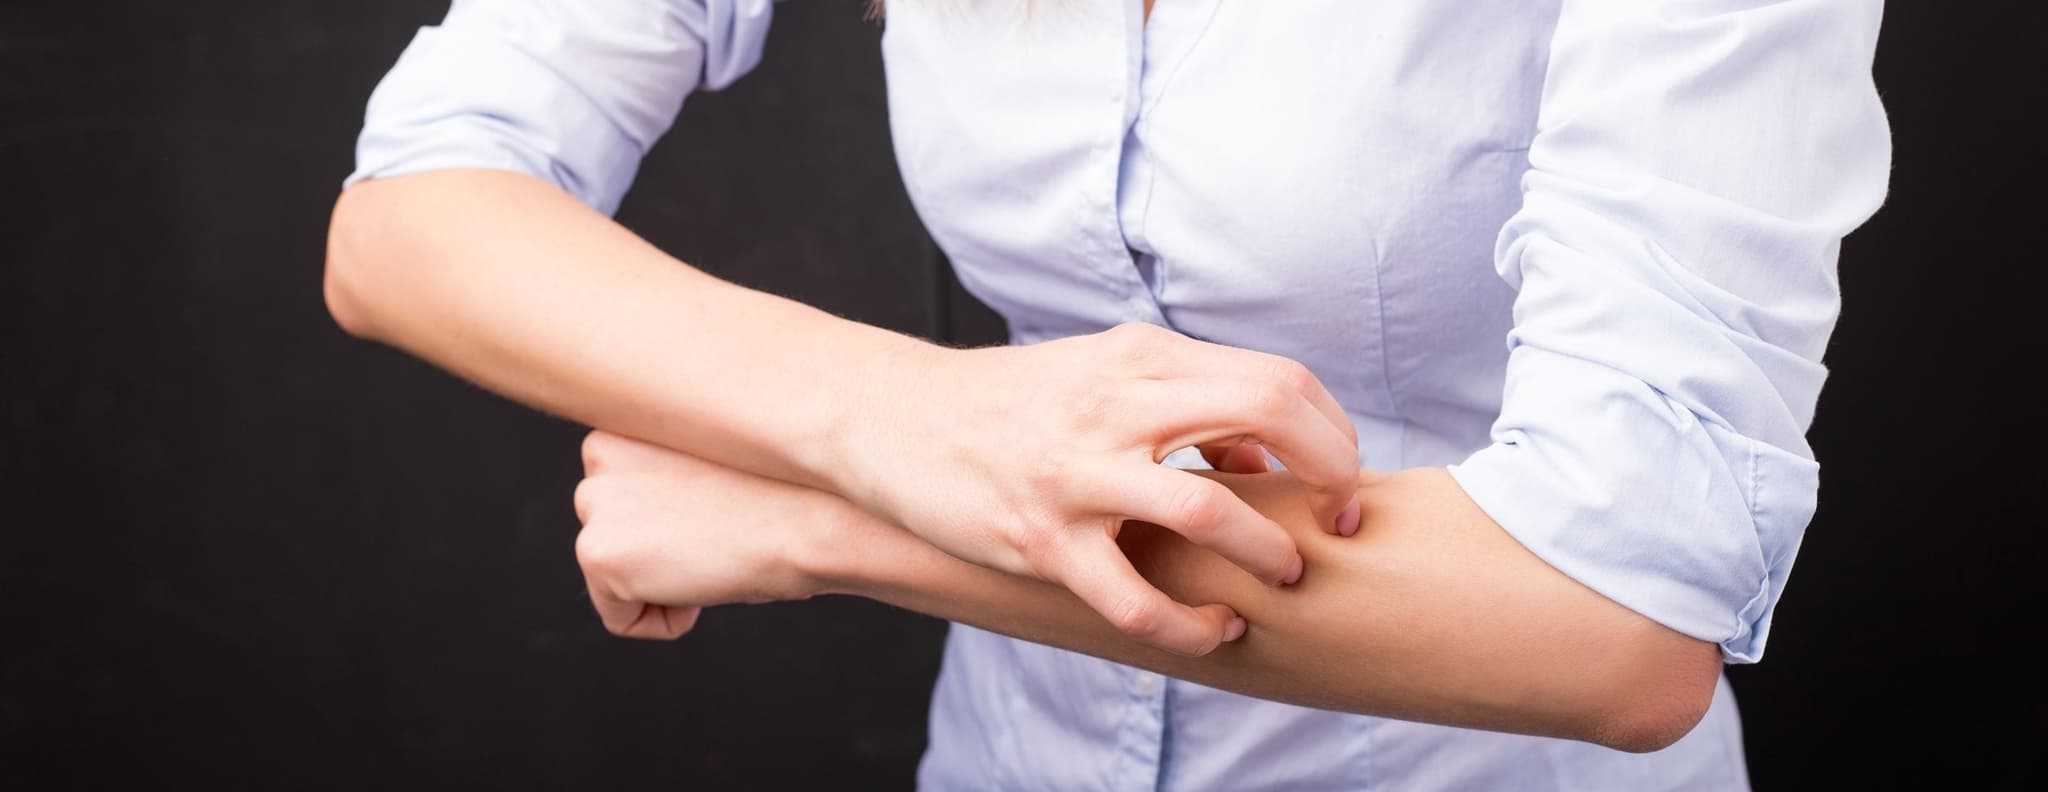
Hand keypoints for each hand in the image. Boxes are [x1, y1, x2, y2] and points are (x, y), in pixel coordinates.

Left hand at [572, 430, 842, 638]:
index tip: (722, 511)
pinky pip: (621, 618)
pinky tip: (705, 580)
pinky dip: (665, 620)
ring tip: (715, 552)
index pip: (625, 496)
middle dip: (664, 550)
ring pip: (616, 574)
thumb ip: (668, 474)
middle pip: (615, 533)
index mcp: (629, 420)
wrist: (816, 517)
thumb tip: (660, 516)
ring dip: (666, 582)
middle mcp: (598, 451)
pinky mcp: (597, 553)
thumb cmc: (792, 492)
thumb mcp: (715, 462)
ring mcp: (594, 502)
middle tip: (720, 535)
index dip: (678, 520)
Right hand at [839, 322, 1362, 655]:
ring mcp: (1076, 472)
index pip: (1279, 380)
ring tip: (1284, 580)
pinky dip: (1190, 625)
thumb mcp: (1100, 374)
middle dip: (1332, 476)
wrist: (890, 417)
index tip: (1344, 482)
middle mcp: (1115, 402)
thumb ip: (1183, 401)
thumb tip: (1263, 460)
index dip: (1334, 435)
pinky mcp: (1040, 537)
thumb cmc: (1011, 403)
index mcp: (1140, 355)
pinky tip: (1213, 631)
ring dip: (1270, 554)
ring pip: (1210, 512)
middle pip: (1270, 413)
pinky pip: (1135, 597)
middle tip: (1342, 526)